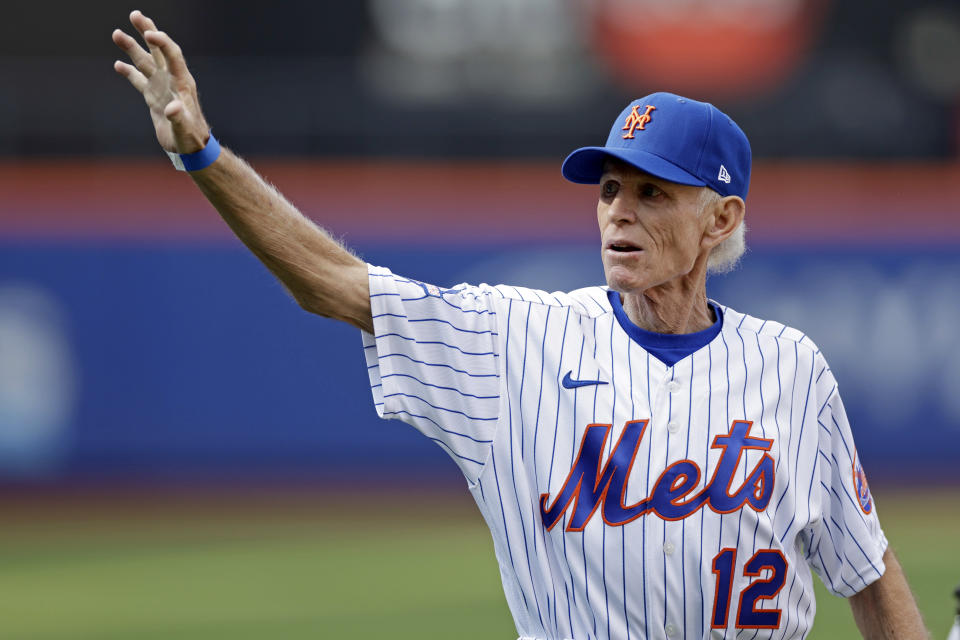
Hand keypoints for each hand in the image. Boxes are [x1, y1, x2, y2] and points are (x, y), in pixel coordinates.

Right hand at [112, 10, 209, 153]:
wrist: (191, 149)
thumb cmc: (191, 139)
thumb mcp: (185, 129)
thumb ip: (179, 118)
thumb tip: (171, 108)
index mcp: (182, 83)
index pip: (172, 55)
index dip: (162, 43)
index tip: (149, 34)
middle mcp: (172, 80)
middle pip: (158, 51)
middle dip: (147, 32)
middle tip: (135, 14)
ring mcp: (162, 87)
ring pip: (146, 62)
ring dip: (132, 48)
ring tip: (116, 33)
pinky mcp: (154, 97)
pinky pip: (139, 80)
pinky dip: (129, 72)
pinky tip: (118, 64)